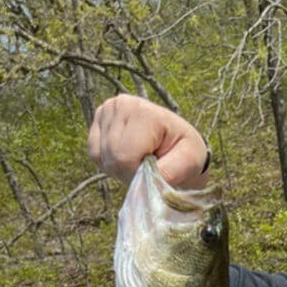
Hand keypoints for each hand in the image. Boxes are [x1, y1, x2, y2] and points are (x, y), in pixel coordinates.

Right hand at [87, 94, 208, 187]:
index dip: (138, 174)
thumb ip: (172, 171)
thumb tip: (150, 182)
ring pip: (101, 157)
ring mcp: (105, 111)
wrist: (179, 147)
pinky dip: (111, 163)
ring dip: (121, 169)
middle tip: (149, 166)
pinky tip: (128, 156)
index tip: (156, 169)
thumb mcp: (191, 161)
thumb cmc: (187, 154)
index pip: (124, 156)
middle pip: (112, 158)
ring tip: (141, 160)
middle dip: (130, 172)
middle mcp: (119, 104)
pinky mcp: (96, 123)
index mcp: (142, 111)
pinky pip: (95, 154)